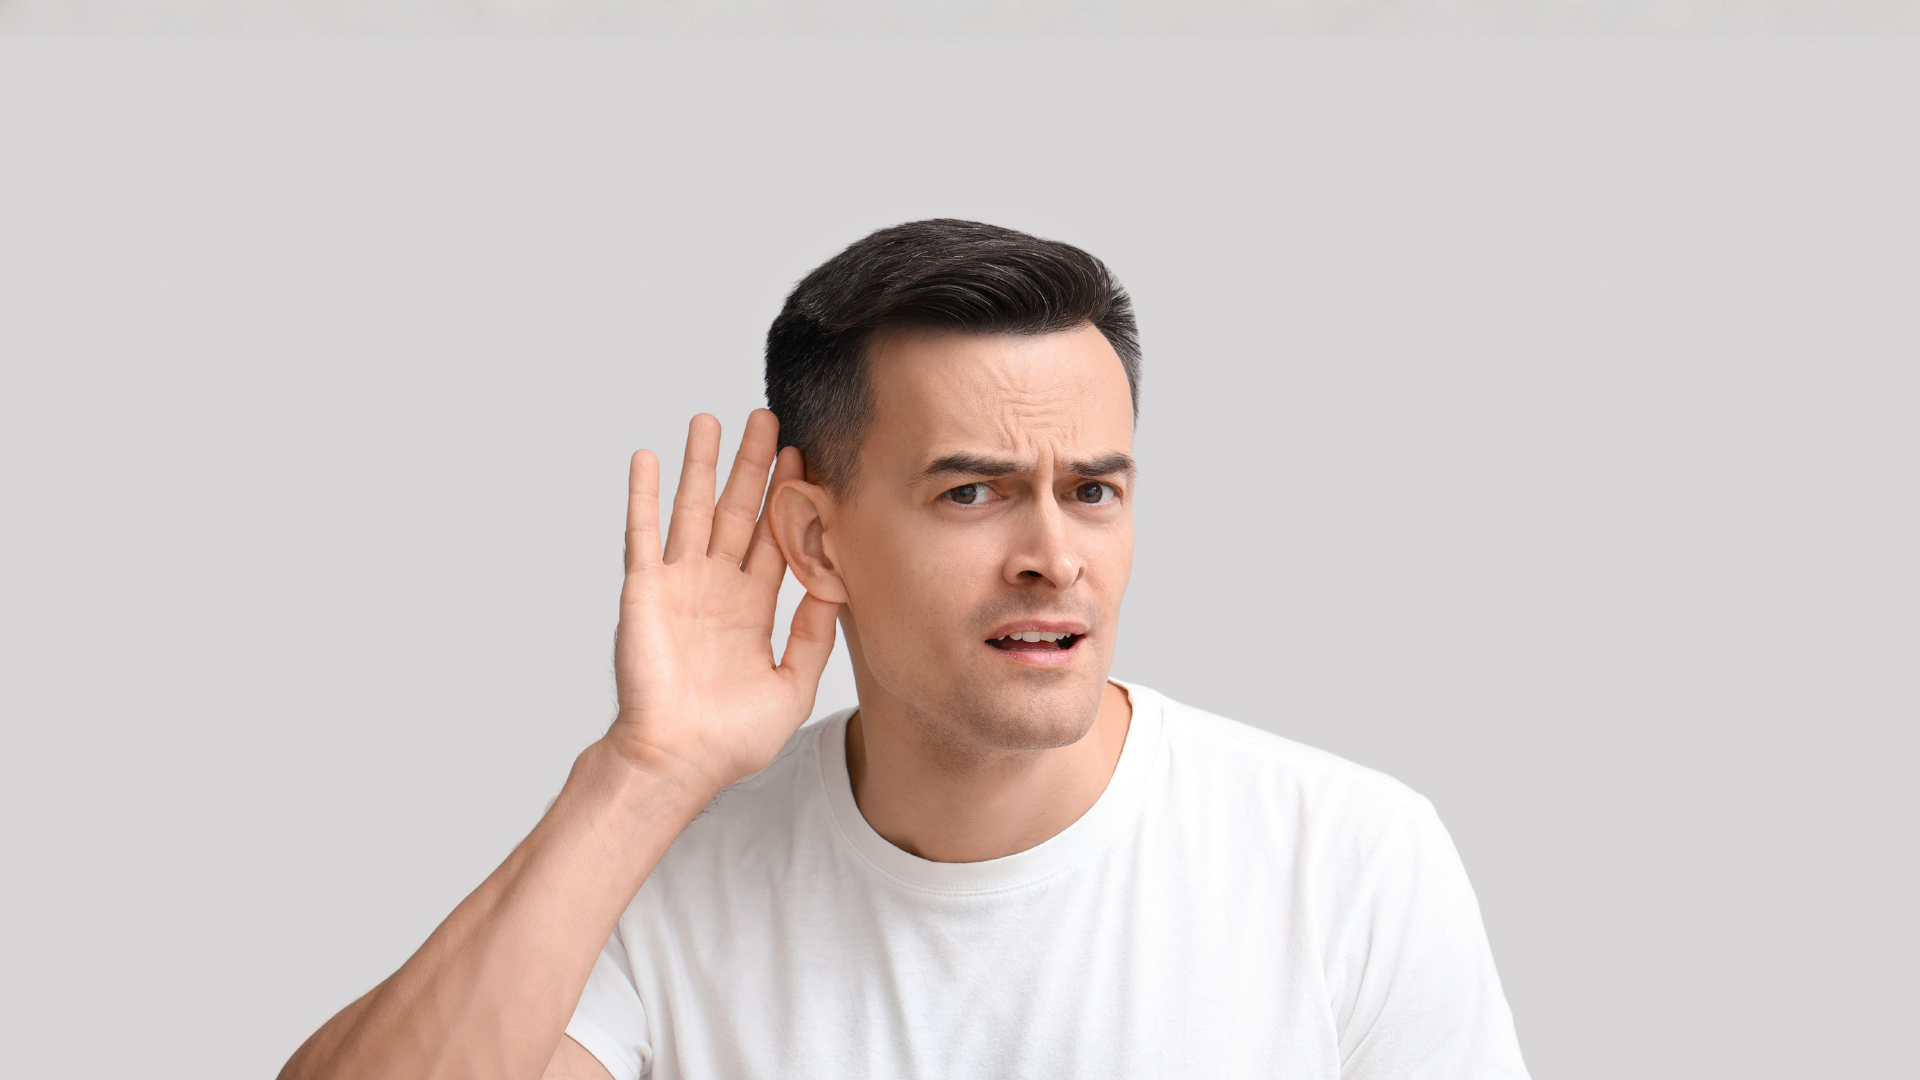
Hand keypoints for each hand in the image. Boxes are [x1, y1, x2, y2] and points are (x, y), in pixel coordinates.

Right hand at [604, 410, 838, 796]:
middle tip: (767, 417)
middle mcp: (715, 588)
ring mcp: (678, 585)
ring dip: (700, 464)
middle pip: (737, 510)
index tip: (805, 456)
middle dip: (752, 465)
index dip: (788, 497)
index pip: (773, 537)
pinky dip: (645, 496)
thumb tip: (840, 584)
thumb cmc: (731, 739)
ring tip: (710, 419)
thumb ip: (815, 634)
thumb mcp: (793, 684)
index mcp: (751, 608)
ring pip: (692, 510)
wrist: (679, 761)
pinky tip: (649, 458)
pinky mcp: (645, 591)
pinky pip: (643, 534)